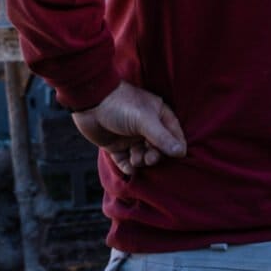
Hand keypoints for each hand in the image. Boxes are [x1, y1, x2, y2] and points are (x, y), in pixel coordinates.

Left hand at [72, 82, 187, 176]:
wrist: (89, 102)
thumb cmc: (120, 104)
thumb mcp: (144, 119)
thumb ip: (162, 137)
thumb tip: (180, 153)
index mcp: (159, 116)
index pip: (174, 136)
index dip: (175, 148)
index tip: (173, 156)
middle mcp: (147, 128)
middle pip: (158, 150)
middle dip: (154, 156)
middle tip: (149, 159)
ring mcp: (131, 138)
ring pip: (143, 157)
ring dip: (141, 161)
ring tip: (135, 159)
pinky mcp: (116, 146)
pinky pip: (126, 162)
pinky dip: (128, 167)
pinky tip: (128, 167)